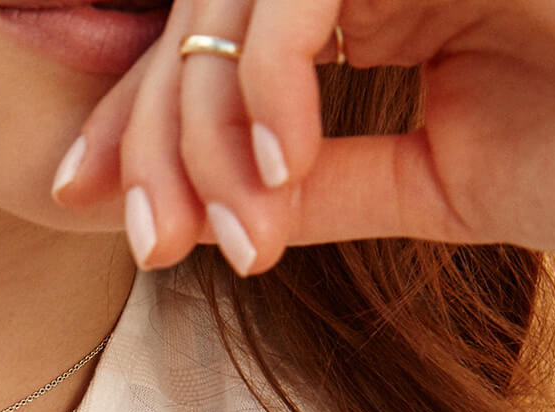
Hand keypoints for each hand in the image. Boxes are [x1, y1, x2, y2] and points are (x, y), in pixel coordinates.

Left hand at [50, 0, 554, 272]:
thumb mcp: (441, 181)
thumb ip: (327, 181)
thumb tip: (214, 211)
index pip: (224, 45)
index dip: (150, 125)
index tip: (114, 220)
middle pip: (209, 10)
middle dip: (158, 135)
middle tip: (156, 246)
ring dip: (209, 121)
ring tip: (237, 230)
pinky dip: (271, 79)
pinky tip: (284, 172)